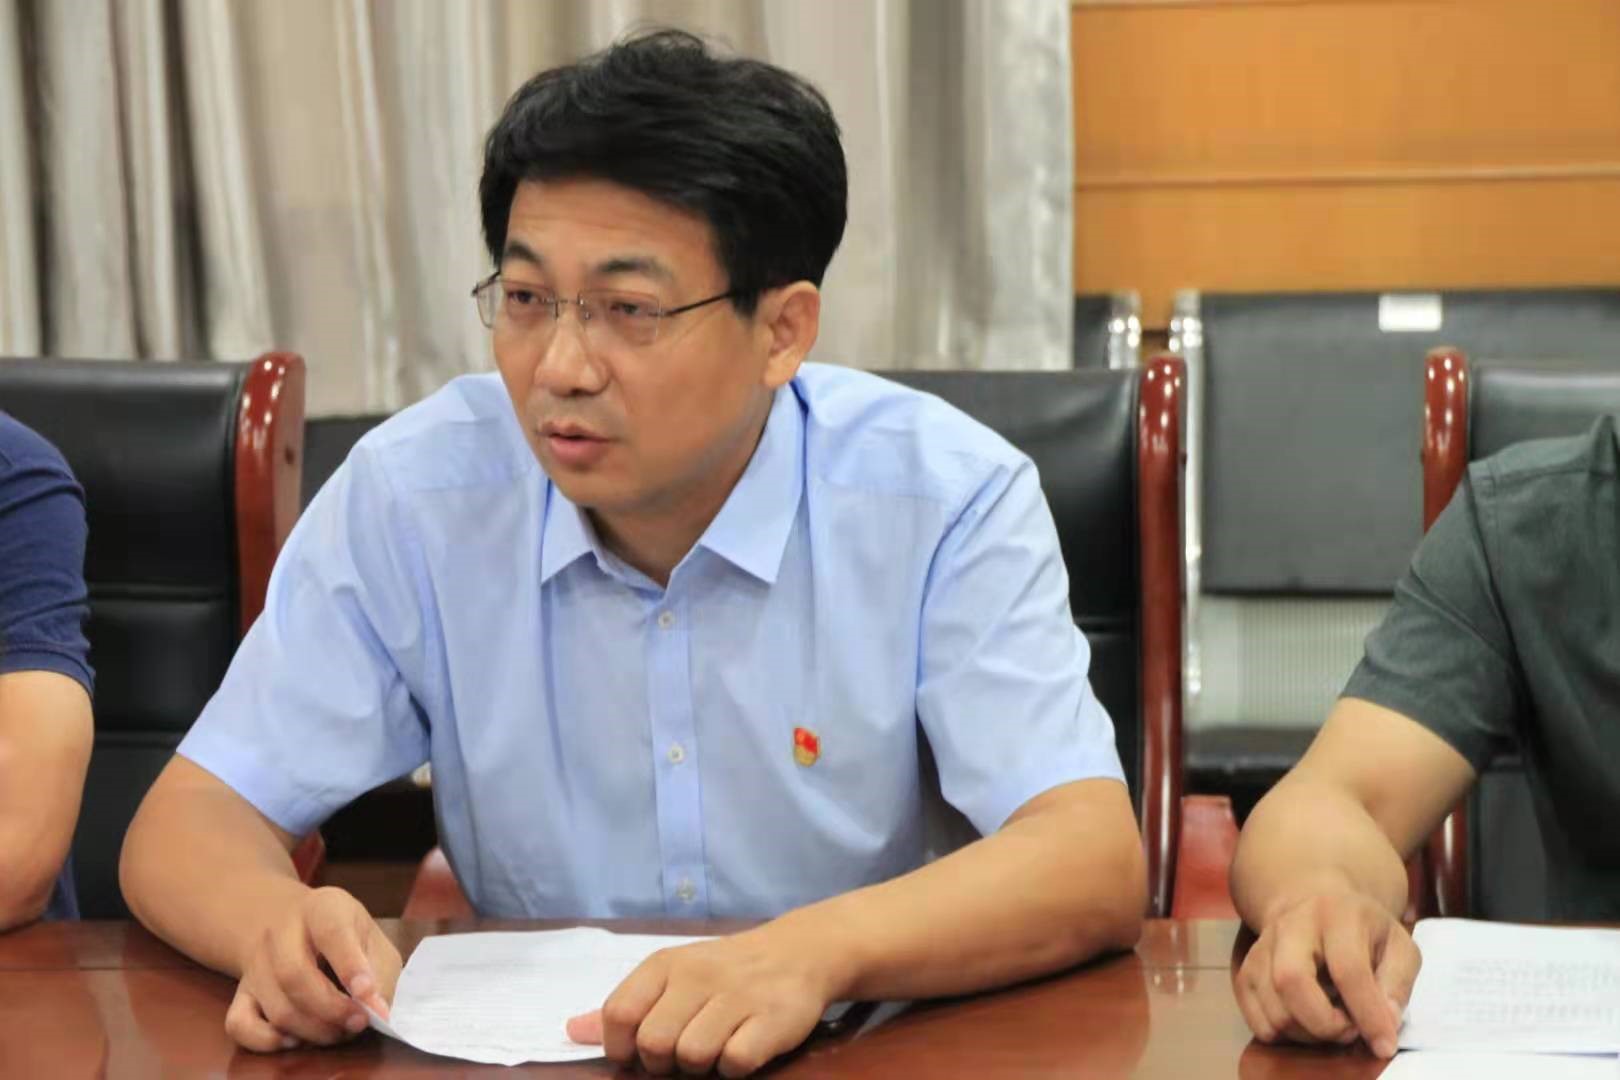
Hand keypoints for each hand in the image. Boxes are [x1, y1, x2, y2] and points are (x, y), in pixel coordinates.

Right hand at [225, 885, 401, 1051]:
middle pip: (295, 976)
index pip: (332, 933)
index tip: (367, 995)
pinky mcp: (241, 992)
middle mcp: (280, 931)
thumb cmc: (343, 935)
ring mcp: (256, 963)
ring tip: (338, 1032)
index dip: (351, 967)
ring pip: (276, 1007)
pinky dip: (267, 1041)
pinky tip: (295, 1039)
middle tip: (358, 1023)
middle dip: (331, 1010)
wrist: (288, 921)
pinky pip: (240, 1024)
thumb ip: (380, 974)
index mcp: (322, 908)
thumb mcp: (372, 939)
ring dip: (312, 1030)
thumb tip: (378, 1013)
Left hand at [566, 922, 845, 1076]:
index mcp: (665, 965)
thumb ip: (626, 1006)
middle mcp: (698, 976)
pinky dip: (735, 1066)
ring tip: (715, 1048)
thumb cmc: (723, 972)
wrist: (796, 952)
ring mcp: (737, 997)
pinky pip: (735, 1062)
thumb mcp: (672, 977)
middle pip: (653, 1042)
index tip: (639, 1052)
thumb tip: (572, 1031)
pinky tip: (742, 1048)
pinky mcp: (771, 1019)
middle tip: (683, 1052)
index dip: (621, 1046)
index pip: (618, 1013)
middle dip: (663, 1062)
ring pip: (692, 1055)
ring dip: (701, 1066)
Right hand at [1234, 888, 1420, 1057]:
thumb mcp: (1398, 946)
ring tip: (1332, 1023)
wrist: (1312, 903)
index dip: (1368, 1014)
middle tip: (1348, 1031)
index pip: (1348, 970)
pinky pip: (1257, 1021)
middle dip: (1324, 1024)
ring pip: (1274, 1009)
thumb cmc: (1362, 932)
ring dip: (1309, 1034)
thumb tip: (1385, 1022)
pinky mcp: (1244, 972)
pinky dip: (1286, 1035)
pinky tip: (1306, 1020)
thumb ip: (1397, 982)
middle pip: (1290, 981)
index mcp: (1336, 915)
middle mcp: (1290, 926)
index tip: (1384, 1045)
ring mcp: (1261, 948)